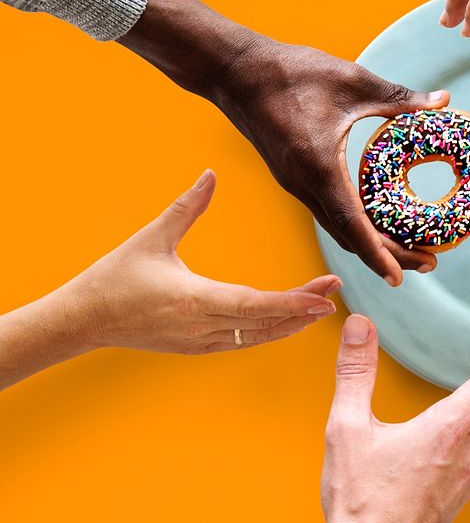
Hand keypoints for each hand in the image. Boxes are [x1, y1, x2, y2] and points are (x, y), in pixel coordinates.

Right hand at [65, 170, 339, 353]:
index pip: (256, 305)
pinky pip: (243, 342)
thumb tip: (211, 174)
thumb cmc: (114, 278)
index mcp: (194, 300)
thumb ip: (187, 206)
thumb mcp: (151, 238)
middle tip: (335, 290)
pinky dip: (269, 331)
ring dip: (291, 323)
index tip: (325, 296)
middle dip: (304, 307)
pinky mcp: (197, 348)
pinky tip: (288, 321)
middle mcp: (202, 327)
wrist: (81, 321)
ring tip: (321, 305)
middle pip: (266, 322)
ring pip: (257, 337)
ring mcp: (201, 342)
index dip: (294, 302)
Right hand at [214, 38, 449, 285]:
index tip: (400, 278)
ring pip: (336, 227)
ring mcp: (295, 184)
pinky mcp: (292, 178)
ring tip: (409, 248)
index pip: (353, 224)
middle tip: (428, 261)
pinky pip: (326, 212)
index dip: (378, 254)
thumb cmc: (292, 72)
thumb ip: (399, 96)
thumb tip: (443, 101)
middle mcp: (304, 185)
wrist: (235, 70)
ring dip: (371, 243)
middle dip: (387, 256)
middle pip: (348, 236)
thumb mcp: (353, 80)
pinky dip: (354, 225)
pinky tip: (377, 221)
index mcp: (319, 166)